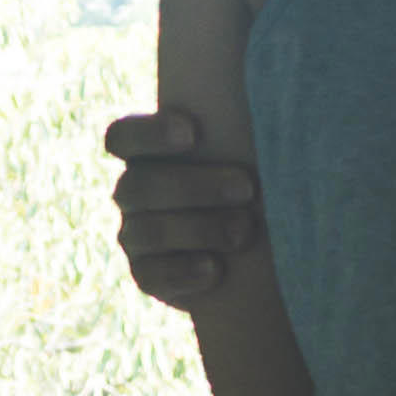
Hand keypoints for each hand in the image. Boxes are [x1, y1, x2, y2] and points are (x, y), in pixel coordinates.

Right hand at [104, 109, 264, 315]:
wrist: (258, 250)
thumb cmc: (253, 187)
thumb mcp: (248, 158)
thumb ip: (243, 138)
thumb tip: (272, 120)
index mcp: (149, 155)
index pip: (123, 137)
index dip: (149, 134)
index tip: (193, 133)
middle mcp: (133, 193)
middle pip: (139, 185)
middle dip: (194, 186)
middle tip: (247, 188)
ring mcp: (135, 235)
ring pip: (147, 231)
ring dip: (199, 229)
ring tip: (245, 231)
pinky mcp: (147, 275)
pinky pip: (150, 274)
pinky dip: (184, 271)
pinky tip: (216, 269)